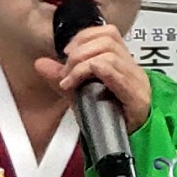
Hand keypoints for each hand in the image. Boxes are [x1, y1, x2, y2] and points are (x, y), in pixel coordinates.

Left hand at [37, 22, 152, 129]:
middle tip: (66, 72)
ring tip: (70, 81)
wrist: (129, 144)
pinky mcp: (135, 96)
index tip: (67, 52)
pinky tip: (78, 83)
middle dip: (79, 51)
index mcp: (123, 62)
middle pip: (107, 39)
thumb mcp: (80, 94)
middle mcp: (132, 68)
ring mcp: (135, 81)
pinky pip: (114, 72)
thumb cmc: (110, 118)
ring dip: (81, 63)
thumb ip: (62, 77)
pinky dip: (91, 71)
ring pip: (108, 53)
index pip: (108, 33)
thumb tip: (40, 63)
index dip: (84, 37)